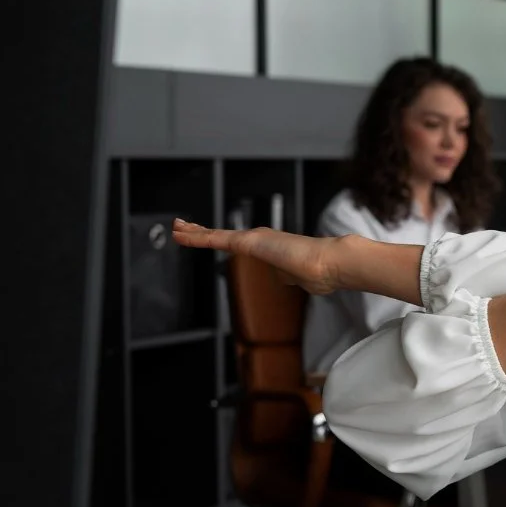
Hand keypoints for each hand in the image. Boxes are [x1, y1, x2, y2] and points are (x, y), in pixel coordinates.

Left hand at [172, 219, 339, 294]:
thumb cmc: (322, 272)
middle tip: (188, 228)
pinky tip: (179, 234)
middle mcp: (261, 239)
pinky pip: (213, 239)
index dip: (228, 240)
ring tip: (177, 228)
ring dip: (193, 231)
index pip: (243, 243)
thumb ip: (291, 276)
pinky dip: (193, 237)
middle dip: (205, 232)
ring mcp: (252, 239)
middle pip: (225, 236)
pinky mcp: (245, 242)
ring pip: (214, 235)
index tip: (216, 238)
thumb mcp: (302, 278)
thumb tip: (287, 278)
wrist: (328, 265)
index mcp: (273, 247)